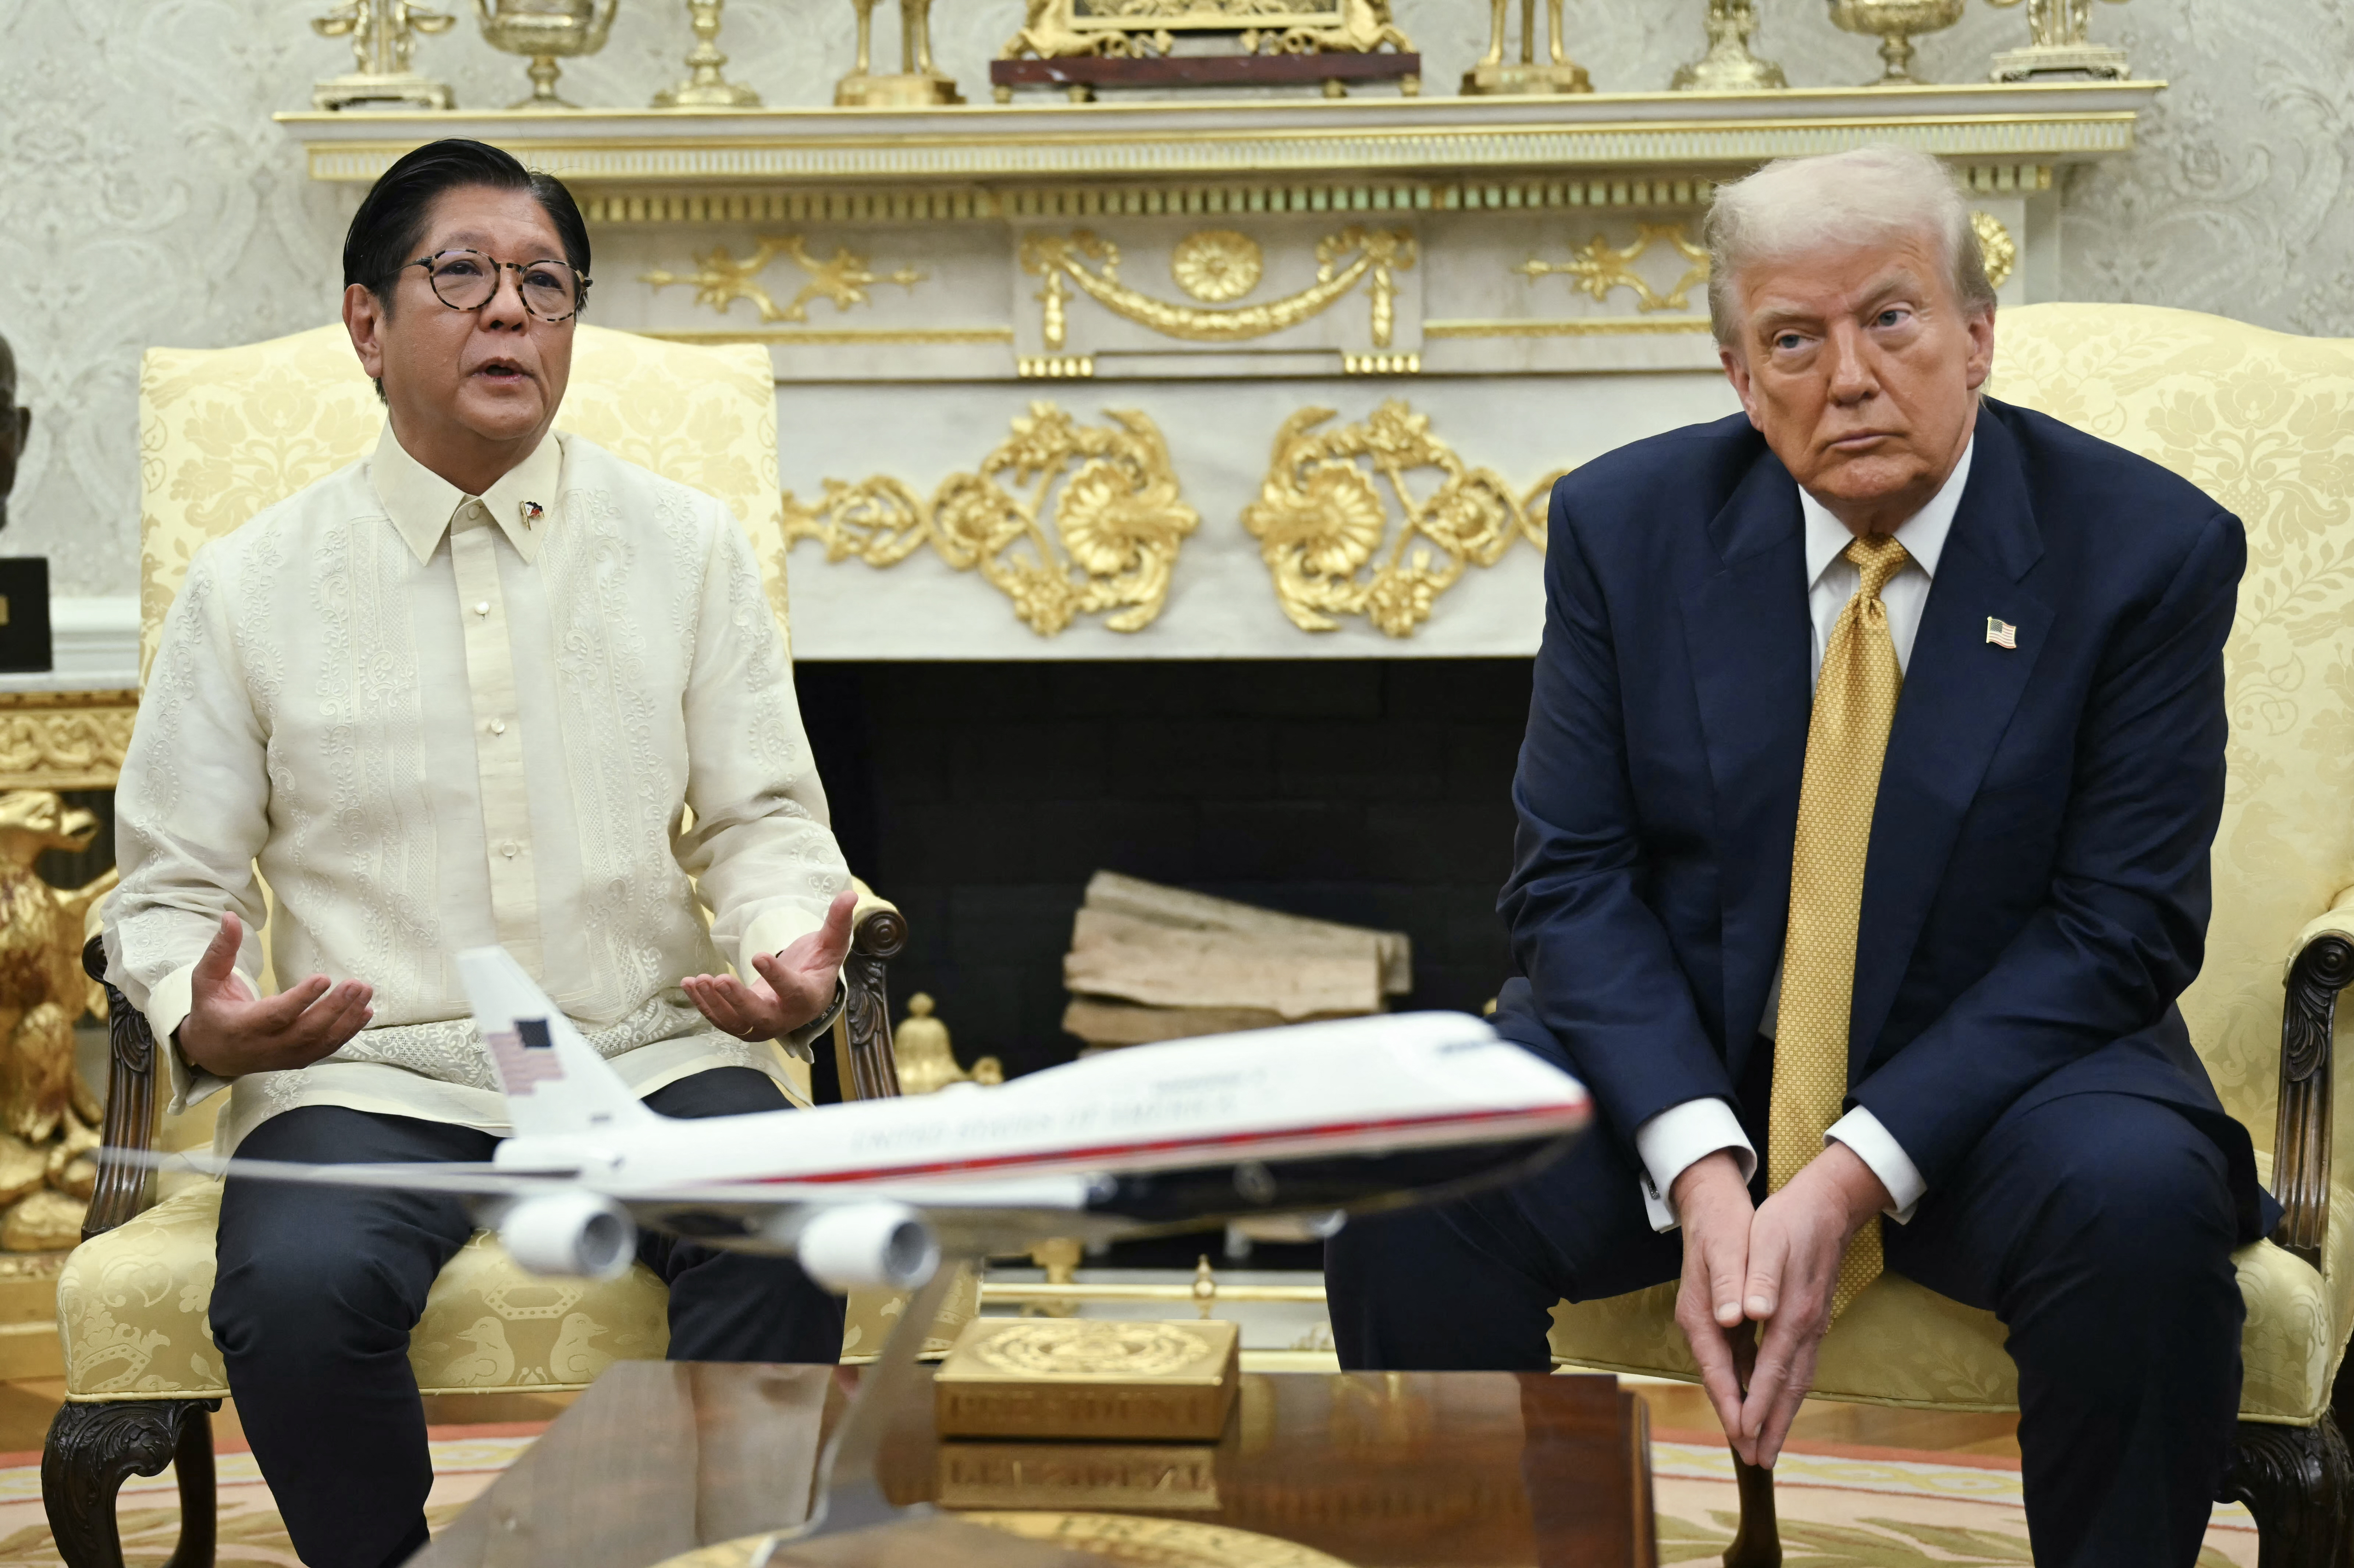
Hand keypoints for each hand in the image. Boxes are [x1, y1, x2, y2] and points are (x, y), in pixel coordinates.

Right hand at [173, 912, 374, 1077]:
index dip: (301, 999)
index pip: (276, 1015)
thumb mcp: (206, 980)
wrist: (212, 1054)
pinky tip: (365, 1011)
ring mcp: (285, 1056)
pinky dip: (348, 1032)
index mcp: (241, 1026)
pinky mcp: (298, 1060)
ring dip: (348, 1018)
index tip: (324, 977)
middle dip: (335, 1008)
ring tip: (366, 992)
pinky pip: (327, 1049)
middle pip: (307, 1031)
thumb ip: (220, 950)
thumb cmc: (211, 1010)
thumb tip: (230, 917)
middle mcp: (266, 1046)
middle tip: (357, 984)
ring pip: (321, 1042)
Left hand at [683, 889, 856, 1041]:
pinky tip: (691, 984)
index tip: (758, 956)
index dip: (776, 975)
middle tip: (720, 980)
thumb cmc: (817, 967)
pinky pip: (721, 1020)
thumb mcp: (830, 945)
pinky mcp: (743, 1025)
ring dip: (715, 1003)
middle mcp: (784, 1017)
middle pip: (759, 1016)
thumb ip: (837, 922)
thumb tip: (850, 894)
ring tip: (700, 980)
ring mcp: (761, 1025)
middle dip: (738, 1000)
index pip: (792, 989)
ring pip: (735, 1022)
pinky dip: (704, 1005)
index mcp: (806, 997)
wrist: (806, 996)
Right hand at [1671, 1150, 1758, 1457]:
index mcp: (1701, 1314)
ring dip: (1744, 1407)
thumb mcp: (1727, 1250)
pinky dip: (1748, 1384)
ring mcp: (1713, 1325)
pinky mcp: (1725, 1320)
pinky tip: (1761, 1399)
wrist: (1710, 1204)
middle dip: (1738, 1419)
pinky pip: (1737, 1361)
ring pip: (1730, 1375)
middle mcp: (1704, 1325)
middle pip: (1722, 1381)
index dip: (1732, 1403)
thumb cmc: (1723, 1227)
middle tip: (1755, 1456)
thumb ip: (1729, 1285)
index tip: (1745, 1433)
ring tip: (1759, 1441)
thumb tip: (1734, 1318)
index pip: (1717, 1369)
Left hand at [1733, 1142, 1891, 1466]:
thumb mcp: (1768, 1241)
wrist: (1828, 1206)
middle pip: (1790, 1388)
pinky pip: (1801, 1366)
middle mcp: (1807, 1327)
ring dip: (1783, 1414)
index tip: (1742, 1434)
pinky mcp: (1812, 1320)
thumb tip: (1750, 1313)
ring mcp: (1813, 1327)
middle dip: (1772, 1425)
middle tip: (1758, 1461)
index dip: (1756, 1404)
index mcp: (1791, 1313)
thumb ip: (1760, 1280)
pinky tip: (1779, 1401)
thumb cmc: (1790, 1221)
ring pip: (1799, 1381)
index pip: (1771, 1370)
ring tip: (1768, 1444)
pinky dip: (1789, 1391)